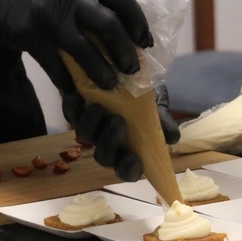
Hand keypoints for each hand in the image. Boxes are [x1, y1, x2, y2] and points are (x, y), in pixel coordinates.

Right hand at [0, 0, 152, 92]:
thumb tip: (117, 21)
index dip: (138, 23)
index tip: (144, 42)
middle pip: (109, 26)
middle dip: (125, 52)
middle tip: (132, 69)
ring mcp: (50, 15)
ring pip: (86, 50)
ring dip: (102, 71)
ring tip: (111, 85)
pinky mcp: (31, 36)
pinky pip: (56, 66)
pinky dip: (68, 82)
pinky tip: (75, 92)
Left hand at [63, 85, 179, 181]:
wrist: (127, 69)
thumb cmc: (147, 95)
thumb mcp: (158, 105)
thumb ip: (163, 121)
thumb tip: (172, 137)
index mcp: (131, 149)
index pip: (128, 170)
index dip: (128, 169)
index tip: (132, 157)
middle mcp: (109, 143)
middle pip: (104, 156)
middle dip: (109, 142)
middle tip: (117, 120)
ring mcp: (92, 128)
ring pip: (85, 136)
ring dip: (91, 124)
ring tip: (97, 106)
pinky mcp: (76, 112)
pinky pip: (70, 115)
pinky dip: (72, 107)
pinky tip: (75, 95)